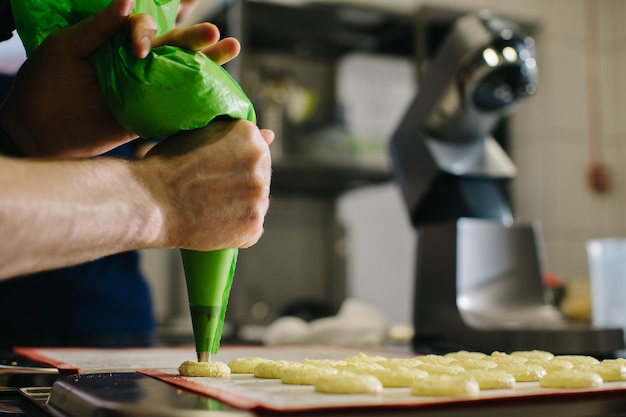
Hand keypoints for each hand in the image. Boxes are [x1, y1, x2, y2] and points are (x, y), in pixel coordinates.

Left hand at [0, 0, 240, 157]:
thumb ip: (99, 27)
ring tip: (231, 48)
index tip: (138, 49)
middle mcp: (135, 64)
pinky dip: (197, 100)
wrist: (39, 132)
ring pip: (180, 74)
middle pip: (172, 47)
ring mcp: (143, 91)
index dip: (147, 33)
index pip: (144, 28)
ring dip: (206, 63)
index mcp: (116, 42)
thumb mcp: (66, 47)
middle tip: (214, 32)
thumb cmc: (44, 84)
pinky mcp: (147, 116)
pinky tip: (217, 90)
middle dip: (195, 39)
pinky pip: (176, 107)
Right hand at [137, 120, 273, 250]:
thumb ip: (234, 133)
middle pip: (262, 179)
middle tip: (211, 193)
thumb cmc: (166, 166)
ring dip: (241, 209)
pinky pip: (252, 230)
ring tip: (210, 209)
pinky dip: (237, 232)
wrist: (149, 201)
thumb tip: (270, 135)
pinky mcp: (254, 224)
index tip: (218, 174)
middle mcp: (260, 162)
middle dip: (242, 187)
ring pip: (258, 205)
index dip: (236, 166)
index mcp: (248, 135)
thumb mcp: (198, 135)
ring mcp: (260, 195)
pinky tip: (214, 225)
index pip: (258, 153)